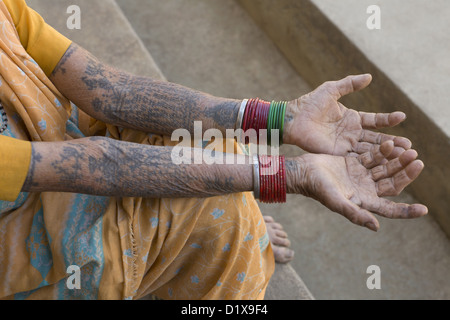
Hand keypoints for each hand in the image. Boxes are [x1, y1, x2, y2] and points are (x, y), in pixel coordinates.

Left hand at [283, 74, 411, 160]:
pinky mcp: (338, 154)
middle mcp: (351, 133)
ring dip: (386, 153)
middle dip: (393, 142)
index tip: (402, 117)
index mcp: (352, 119)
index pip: (375, 121)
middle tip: (409, 146)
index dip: (388, 120)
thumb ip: (350, 84)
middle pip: (377, 139)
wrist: (294, 118)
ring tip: (404, 155)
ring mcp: (345, 145)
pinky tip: (384, 163)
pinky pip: (357, 157)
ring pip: (370, 150)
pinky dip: (371, 160)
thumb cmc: (310, 103)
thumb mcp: (332, 90)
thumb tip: (370, 77)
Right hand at [285, 141, 427, 230]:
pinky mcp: (355, 162)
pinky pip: (373, 156)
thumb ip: (355, 213)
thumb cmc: (317, 189)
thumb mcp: (336, 201)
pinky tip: (390, 143)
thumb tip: (376, 227)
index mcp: (364, 202)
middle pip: (392, 183)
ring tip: (410, 151)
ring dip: (397, 161)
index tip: (423, 210)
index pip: (390, 209)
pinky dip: (383, 151)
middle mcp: (365, 189)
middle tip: (418, 162)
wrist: (303, 171)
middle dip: (406, 175)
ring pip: (385, 168)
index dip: (406, 212)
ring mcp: (361, 175)